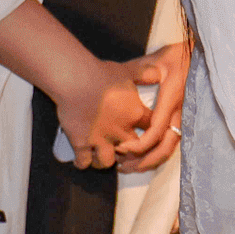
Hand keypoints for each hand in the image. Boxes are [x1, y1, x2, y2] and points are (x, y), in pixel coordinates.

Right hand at [68, 53, 155, 168]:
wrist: (76, 79)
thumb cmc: (101, 73)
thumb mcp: (128, 70)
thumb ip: (144, 74)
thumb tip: (159, 72)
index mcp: (134, 114)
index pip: (152, 131)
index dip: (150, 135)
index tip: (145, 135)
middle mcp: (120, 131)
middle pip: (132, 152)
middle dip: (128, 153)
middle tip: (121, 149)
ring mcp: (100, 139)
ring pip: (107, 162)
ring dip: (104, 160)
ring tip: (100, 154)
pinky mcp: (81, 143)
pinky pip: (83, 162)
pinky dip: (82, 162)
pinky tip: (81, 159)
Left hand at [113, 40, 189, 168]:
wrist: (204, 57)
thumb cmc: (181, 56)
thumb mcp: (159, 59)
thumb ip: (139, 70)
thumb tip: (116, 78)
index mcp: (171, 99)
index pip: (156, 130)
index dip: (139, 145)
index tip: (121, 148)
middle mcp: (180, 113)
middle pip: (165, 147)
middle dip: (143, 161)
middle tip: (122, 166)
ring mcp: (185, 118)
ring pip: (170, 148)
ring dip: (150, 162)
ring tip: (130, 167)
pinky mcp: (185, 120)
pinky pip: (172, 143)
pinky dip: (157, 154)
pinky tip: (144, 158)